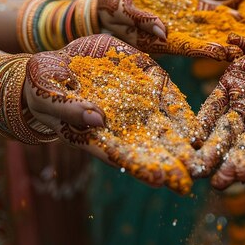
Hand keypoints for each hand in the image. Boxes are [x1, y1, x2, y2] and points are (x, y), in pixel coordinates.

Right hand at [25, 34, 203, 194]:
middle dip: (170, 163)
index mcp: (94, 135)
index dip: (141, 167)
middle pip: (149, 149)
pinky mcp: (143, 82)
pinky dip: (180, 112)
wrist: (56, 64)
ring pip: (162, 128)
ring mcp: (133, 105)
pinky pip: (165, 98)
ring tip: (201, 159)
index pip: (121, 157)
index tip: (160, 180)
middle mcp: (119, 125)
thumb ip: (71, 109)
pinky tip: (197, 126)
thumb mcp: (48, 96)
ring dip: (182, 143)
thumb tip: (98, 119)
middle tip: (191, 179)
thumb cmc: (42, 88)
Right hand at [98, 0, 244, 60]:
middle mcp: (176, 28)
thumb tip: (164, 31)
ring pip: (209, 17)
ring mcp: (181, 12)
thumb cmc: (110, 6)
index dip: (207, 50)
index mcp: (161, 38)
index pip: (188, 47)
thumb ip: (142, 19)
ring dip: (230, 20)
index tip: (225, 53)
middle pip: (206, 36)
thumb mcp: (122, 9)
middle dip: (228, 39)